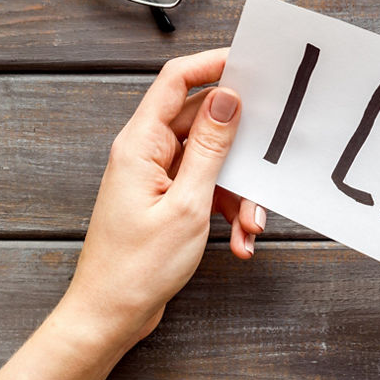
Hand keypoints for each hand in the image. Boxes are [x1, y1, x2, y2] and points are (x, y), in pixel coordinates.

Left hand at [60, 49, 265, 350]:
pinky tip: (240, 241)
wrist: (111, 314)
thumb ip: (211, 148)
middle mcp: (145, 154)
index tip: (251, 65)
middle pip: (203, 125)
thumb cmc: (137, 267)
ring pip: (212, 163)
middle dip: (241, 151)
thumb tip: (227, 99)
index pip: (176, 82)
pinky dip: (227, 211)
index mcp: (140, 144)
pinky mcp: (166, 200)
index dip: (213, 65)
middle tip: (267, 167)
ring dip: (239, 193)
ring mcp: (156, 177)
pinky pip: (207, 190)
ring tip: (250, 227)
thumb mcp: (188, 204)